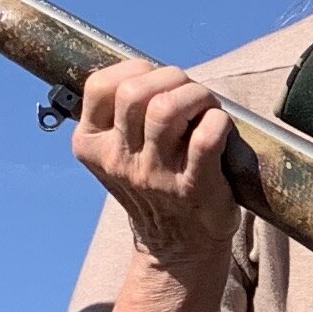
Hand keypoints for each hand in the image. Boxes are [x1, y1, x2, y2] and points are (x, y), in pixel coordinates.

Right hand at [70, 61, 243, 311]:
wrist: (178, 244)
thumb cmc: (155, 181)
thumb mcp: (119, 151)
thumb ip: (120, 113)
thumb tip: (144, 67)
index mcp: (92, 145)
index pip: (99, 86)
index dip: (134, 69)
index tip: (154, 78)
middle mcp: (118, 160)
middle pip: (135, 93)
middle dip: (170, 78)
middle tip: (188, 91)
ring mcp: (154, 176)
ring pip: (166, 109)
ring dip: (196, 94)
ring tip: (205, 105)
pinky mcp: (193, 188)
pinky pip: (206, 138)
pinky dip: (218, 121)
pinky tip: (220, 126)